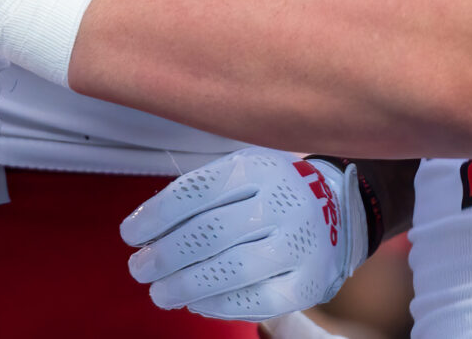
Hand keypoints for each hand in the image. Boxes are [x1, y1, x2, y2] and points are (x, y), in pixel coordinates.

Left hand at [121, 149, 369, 321]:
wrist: (340, 211)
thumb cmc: (277, 193)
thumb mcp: (245, 171)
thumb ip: (201, 194)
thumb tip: (149, 230)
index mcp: (261, 167)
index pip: (197, 191)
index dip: (156, 215)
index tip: (131, 234)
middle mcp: (283, 202)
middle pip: (209, 232)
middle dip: (165, 255)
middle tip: (140, 267)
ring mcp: (299, 244)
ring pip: (230, 270)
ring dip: (185, 285)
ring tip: (160, 292)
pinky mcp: (307, 282)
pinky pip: (253, 300)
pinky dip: (217, 305)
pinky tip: (196, 302)